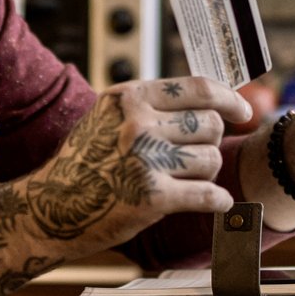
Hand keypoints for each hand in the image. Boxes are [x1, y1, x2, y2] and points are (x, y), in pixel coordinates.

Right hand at [0, 76, 250, 295]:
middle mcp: (136, 123)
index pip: (198, 88)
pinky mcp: (151, 197)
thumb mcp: (109, 118)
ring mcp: (144, 160)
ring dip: (206, 174)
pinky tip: (216, 203)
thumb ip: (151, 105)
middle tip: (193, 158)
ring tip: (183, 181)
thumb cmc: (84, 164)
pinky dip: (218, 201)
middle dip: (210, 142)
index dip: (230, 98)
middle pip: (210, 125)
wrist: (51, 208)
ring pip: (211, 159)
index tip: (244, 110)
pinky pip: (208, 194)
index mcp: (128, 98)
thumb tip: (212, 99)